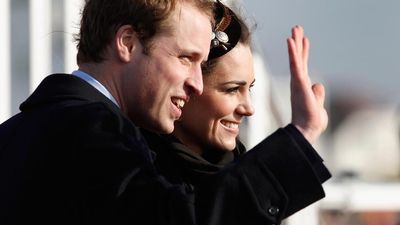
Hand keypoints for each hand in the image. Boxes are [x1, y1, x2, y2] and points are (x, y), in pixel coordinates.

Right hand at [287, 25, 327, 144]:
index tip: (303, 40)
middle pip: (298, 59)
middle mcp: (298, 82)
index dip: (303, 52)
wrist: (306, 130)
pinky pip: (295, 64)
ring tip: (295, 29)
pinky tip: (291, 41)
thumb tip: (318, 84)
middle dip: (297, 43)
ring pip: (296, 58)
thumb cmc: (311, 122)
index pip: (303, 66)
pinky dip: (292, 52)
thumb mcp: (318, 105)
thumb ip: (318, 93)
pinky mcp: (299, 83)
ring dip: (295, 43)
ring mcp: (298, 82)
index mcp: (303, 86)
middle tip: (296, 28)